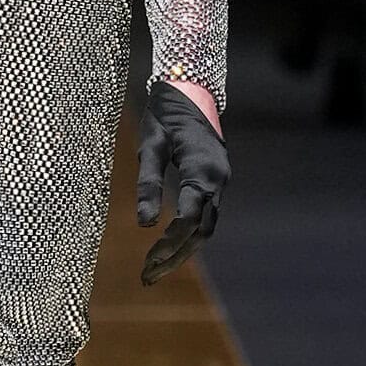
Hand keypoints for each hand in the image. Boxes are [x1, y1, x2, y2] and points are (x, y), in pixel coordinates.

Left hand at [136, 80, 229, 281]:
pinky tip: (169, 246)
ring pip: (207, 226)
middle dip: (176, 256)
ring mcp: (221, 180)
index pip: (189, 218)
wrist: (190, 89)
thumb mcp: (149, 146)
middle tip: (147, 277)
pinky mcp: (216, 179)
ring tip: (155, 269)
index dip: (170, 242)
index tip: (148, 261)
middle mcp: (218, 178)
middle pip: (202, 231)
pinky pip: (207, 214)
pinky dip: (189, 234)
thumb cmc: (164, 115)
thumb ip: (147, 183)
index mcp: (202, 169)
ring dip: (183, 250)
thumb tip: (144, 223)